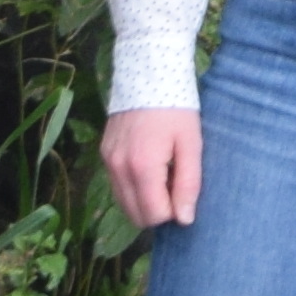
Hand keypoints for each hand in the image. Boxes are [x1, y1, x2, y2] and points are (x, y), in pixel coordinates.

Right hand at [102, 105, 202, 232]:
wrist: (148, 75)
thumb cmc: (177, 109)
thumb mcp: (191, 144)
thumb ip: (188, 184)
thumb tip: (184, 220)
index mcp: (142, 167)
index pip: (154, 215)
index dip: (173, 212)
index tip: (183, 190)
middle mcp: (118, 168)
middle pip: (136, 215)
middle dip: (158, 210)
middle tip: (174, 184)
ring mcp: (107, 162)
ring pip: (124, 204)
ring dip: (144, 201)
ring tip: (163, 175)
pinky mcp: (104, 154)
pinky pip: (117, 187)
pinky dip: (133, 188)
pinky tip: (149, 168)